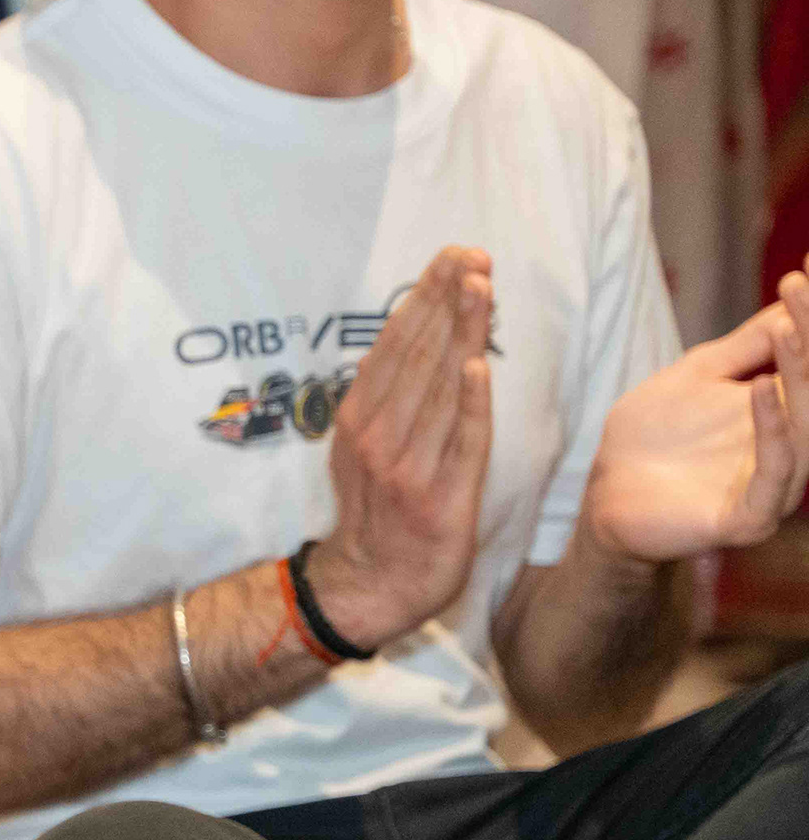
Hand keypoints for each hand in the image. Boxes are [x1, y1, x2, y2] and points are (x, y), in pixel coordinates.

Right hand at [309, 245, 494, 649]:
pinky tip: (477, 366)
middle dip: (445, 300)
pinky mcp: (440, 496)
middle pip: (417, 355)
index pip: (395, 344)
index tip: (451, 257)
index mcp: (359, 417)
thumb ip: (390, 397)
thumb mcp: (366, 446)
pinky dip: (467, 403)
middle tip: (471, 255)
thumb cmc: (380, 510)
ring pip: (438, 388)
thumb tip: (424, 338)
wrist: (372, 585)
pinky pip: (458, 442)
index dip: (424, 297)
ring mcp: (407, 465)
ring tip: (480, 287)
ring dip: (460, 333)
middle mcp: (378, 434)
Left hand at [582, 268, 808, 564]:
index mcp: (786, 413)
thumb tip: (791, 300)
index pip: (808, 360)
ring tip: (790, 329)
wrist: (605, 496)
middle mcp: (793, 447)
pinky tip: (761, 388)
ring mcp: (775, 485)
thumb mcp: (698, 376)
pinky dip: (774, 431)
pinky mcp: (749, 518)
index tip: (808, 264)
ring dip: (802, 374)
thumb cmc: (653, 435)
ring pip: (807, 427)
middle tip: (800, 285)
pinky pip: (775, 474)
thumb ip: (747, 346)